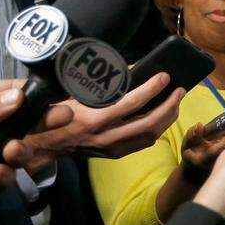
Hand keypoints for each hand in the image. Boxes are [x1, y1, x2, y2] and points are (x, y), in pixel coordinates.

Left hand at [0, 79, 72, 219]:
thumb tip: (21, 97)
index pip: (7, 92)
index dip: (36, 94)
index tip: (64, 96)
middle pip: (16, 122)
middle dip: (38, 123)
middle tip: (62, 121)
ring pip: (10, 150)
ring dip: (18, 153)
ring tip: (12, 156)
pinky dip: (0, 177)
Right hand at [18, 73, 183, 161]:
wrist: (45, 144)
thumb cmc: (58, 114)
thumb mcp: (74, 95)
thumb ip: (98, 87)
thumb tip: (126, 71)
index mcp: (95, 118)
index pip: (132, 103)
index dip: (152, 89)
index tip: (164, 77)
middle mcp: (106, 136)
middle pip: (149, 124)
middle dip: (169, 106)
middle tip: (179, 90)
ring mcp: (112, 148)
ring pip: (150, 136)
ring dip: (168, 119)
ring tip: (176, 101)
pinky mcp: (114, 154)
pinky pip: (143, 143)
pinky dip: (157, 129)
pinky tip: (163, 117)